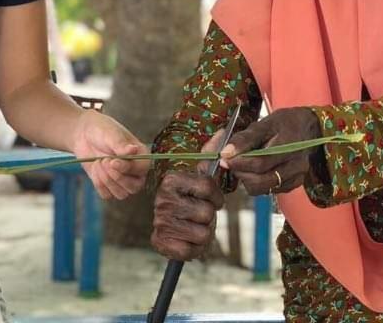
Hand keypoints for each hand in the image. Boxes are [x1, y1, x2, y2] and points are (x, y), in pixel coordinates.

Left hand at [72, 109, 149, 199]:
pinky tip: (95, 168)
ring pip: (121, 194)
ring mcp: (122, 181)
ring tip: (99, 162)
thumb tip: (133, 150)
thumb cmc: (102, 130)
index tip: (113, 161)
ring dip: (106, 180)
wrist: (84, 134)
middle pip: (134, 187)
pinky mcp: (108, 187)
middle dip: (116, 177)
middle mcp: (135, 171)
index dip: (128, 168)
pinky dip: (98, 183)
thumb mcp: (111, 134)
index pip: (143, 169)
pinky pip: (107, 195)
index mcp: (141, 156)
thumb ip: (121, 144)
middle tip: (104, 161)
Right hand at [151, 130, 225, 259]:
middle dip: (209, 217)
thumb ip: (211, 154)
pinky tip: (187, 240)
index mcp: (171, 179)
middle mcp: (161, 198)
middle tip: (199, 215)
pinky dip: (194, 249)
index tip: (212, 199)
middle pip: (206, 212)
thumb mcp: (200, 177)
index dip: (216, 197)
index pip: (208, 187)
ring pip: (202, 233)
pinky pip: (190, 250)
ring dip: (203, 234)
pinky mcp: (159, 242)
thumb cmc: (192, 201)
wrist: (173, 227)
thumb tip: (222, 132)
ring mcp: (159, 221)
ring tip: (194, 227)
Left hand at [220, 108, 321, 195]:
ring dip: (248, 179)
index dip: (239, 163)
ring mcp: (297, 177)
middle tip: (232, 162)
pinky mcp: (295, 184)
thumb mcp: (265, 123)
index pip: (260, 162)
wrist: (309, 129)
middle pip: (261, 179)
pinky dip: (258, 183)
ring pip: (264, 188)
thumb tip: (225, 152)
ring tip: (244, 165)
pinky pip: (270, 190)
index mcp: (289, 145)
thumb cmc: (284, 124)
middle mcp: (296, 165)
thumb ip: (245, 138)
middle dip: (241, 172)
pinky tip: (257, 170)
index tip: (223, 158)